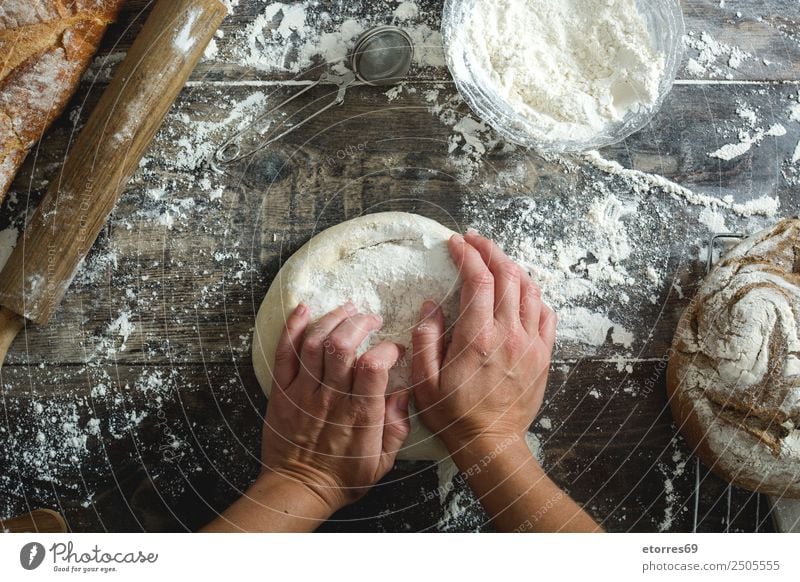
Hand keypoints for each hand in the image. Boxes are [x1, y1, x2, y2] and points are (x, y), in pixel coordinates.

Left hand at [260, 302, 410, 515]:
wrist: (297, 489)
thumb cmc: (343, 477)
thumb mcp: (382, 461)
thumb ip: (397, 427)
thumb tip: (404, 393)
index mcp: (360, 414)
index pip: (374, 366)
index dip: (387, 349)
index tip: (394, 349)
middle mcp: (331, 398)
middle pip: (342, 345)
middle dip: (359, 322)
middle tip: (370, 318)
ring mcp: (304, 392)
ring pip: (314, 343)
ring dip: (331, 318)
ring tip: (346, 309)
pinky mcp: (282, 392)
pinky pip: (285, 354)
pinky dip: (293, 328)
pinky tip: (304, 310)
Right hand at [411, 231, 556, 450]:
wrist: (491, 443)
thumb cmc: (454, 415)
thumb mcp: (425, 381)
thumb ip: (425, 339)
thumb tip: (432, 306)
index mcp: (478, 338)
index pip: (478, 279)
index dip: (467, 254)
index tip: (455, 243)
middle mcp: (509, 335)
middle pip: (507, 275)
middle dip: (490, 250)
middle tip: (475, 240)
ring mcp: (531, 343)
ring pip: (530, 289)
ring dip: (513, 267)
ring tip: (496, 258)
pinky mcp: (543, 354)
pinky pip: (546, 313)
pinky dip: (534, 294)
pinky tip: (521, 291)